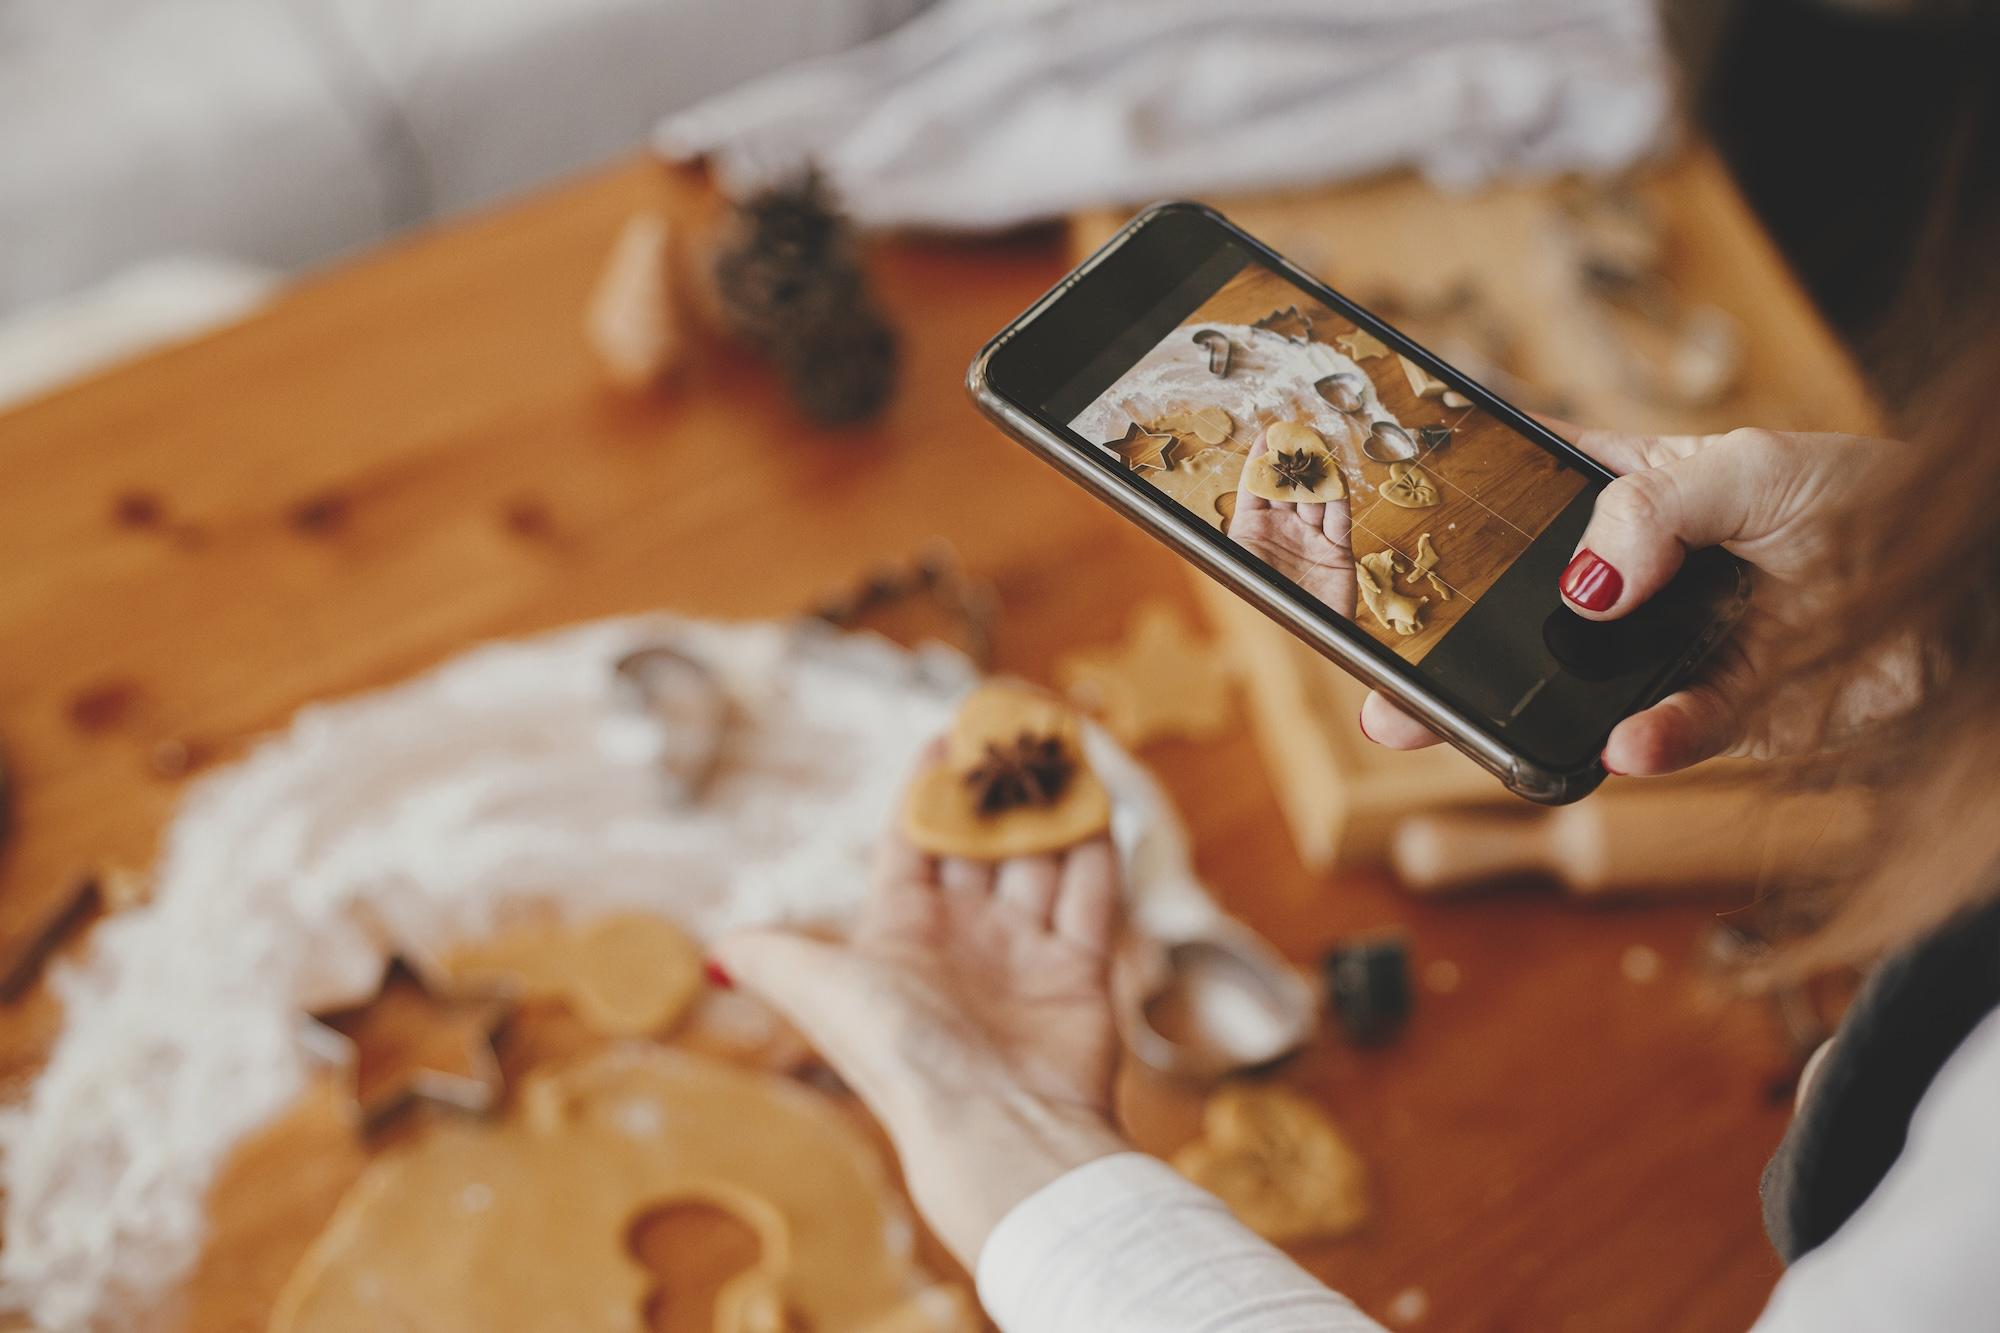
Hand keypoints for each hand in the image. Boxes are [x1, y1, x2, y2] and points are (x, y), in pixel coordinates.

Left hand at [712, 783, 1126, 1266]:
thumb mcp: (821, 992)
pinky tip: (1100, 803)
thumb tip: (714, 955)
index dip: (925, 790)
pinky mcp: (1079, 973)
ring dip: (1051, 807)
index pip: (913, 844)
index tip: (944, 736)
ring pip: (1041, 861)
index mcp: (901, 936)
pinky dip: (1096, 851)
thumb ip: (774, 958)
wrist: (995, 1128)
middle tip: (1012, 727)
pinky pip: (1091, 898)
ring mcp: (1024, 955)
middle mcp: (964, 941)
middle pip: (981, 845)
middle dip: (995, 788)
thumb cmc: (902, 1055)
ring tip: (1062, 747)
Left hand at [1227, 432, 1356, 616]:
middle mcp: (1281, 532)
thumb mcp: (1237, 564)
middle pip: (1288, 486)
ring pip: (1316, 496)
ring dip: (1316, 473)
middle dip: (1291, 460)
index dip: (1261, 461)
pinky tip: (1334, 478)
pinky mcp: (1337, 551)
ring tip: (1316, 448)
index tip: (1266, 435)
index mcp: (1251, 533)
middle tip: (1296, 433)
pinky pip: (1340, 518)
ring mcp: (1310, 539)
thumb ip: (1235, 532)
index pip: (1256, 488)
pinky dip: (1338, 497)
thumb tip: (1212, 502)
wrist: (1300, 642)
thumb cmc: (1262, 606)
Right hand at [1360, 427, 1913, 774]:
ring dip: (1520, 713)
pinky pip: (1669, 735)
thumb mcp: (1752, 467)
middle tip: (1388, 687)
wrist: (1974, 598)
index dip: (1454, 518)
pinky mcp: (1724, 714)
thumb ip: (1653, 508)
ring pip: (1574, 688)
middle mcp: (1639, 577)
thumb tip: (1582, 588)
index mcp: (1632, 492)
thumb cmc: (1873, 501)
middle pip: (1520, 614)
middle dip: (1449, 651)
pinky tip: (1628, 743)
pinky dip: (1646, 743)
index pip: (1522, 498)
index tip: (1384, 540)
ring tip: (1472, 728)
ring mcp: (1672, 649)